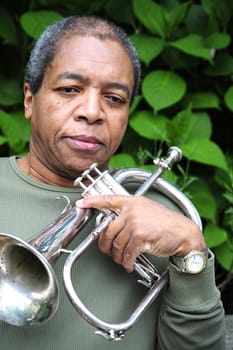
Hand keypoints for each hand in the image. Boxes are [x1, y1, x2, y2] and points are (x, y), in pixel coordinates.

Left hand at [76, 195, 205, 271]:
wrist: (184, 233)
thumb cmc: (168, 223)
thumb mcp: (148, 210)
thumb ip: (131, 213)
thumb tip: (115, 224)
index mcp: (133, 202)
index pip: (108, 199)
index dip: (93, 201)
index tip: (82, 203)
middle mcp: (132, 210)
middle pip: (108, 230)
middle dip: (105, 245)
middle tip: (108, 251)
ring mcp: (136, 223)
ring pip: (116, 244)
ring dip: (118, 256)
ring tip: (122, 259)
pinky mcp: (140, 236)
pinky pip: (127, 253)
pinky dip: (127, 262)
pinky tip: (129, 263)